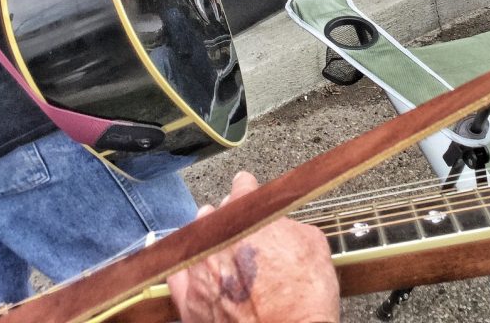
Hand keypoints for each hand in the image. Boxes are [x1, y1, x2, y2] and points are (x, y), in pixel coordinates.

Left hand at [168, 172, 339, 322]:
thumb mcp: (314, 243)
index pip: (242, 188)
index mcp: (248, 216)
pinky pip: (175, 275)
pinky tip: (190, 266)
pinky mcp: (190, 302)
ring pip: (196, 239)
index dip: (248, 188)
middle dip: (229, 217)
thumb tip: (280, 225)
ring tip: (219, 245)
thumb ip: (289, 224)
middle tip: (242, 228)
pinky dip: (184, 268)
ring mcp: (200, 269)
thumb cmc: (306, 297)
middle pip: (218, 214)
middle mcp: (219, 237)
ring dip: (207, 238)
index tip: (247, 188)